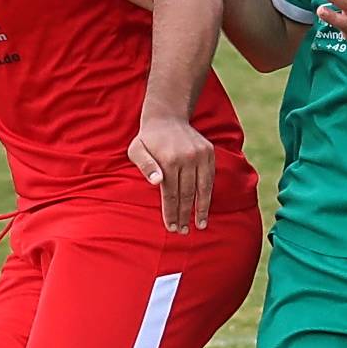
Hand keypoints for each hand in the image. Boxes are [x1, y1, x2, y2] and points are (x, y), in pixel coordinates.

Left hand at [128, 114, 214, 232]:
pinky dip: (208, 194)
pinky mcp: (209, 153)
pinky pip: (210, 178)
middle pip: (186, 194)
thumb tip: (156, 182)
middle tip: (183, 232)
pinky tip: (205, 207)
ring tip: (200, 225)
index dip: (171, 213)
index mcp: (168, 159)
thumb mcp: (136, 149)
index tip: (171, 227)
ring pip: (202, 188)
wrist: (167, 116)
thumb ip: (145, 166)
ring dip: (201, 209)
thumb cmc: (148, 138)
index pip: (170, 194)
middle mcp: (187, 158)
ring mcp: (200, 155)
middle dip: (184, 215)